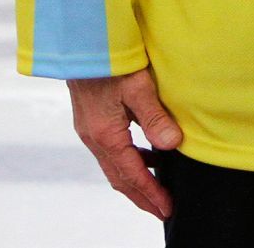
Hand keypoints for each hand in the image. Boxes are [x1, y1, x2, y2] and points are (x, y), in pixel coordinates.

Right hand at [68, 69, 183, 218]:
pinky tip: (146, 156)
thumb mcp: (138, 87)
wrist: (81, 45)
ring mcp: (90, 131)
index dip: (150, 193)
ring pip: (114, 166)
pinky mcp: (92, 121)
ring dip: (135, 180)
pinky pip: (111, 151)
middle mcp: (94, 138)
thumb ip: (155, 117)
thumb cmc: (110, 62)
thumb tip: (172, 145)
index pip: (132, 174)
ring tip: (157, 189)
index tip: (166, 207)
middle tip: (162, 209)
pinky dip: (129, 161)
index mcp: (105, 135)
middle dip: (142, 196)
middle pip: (119, 177)